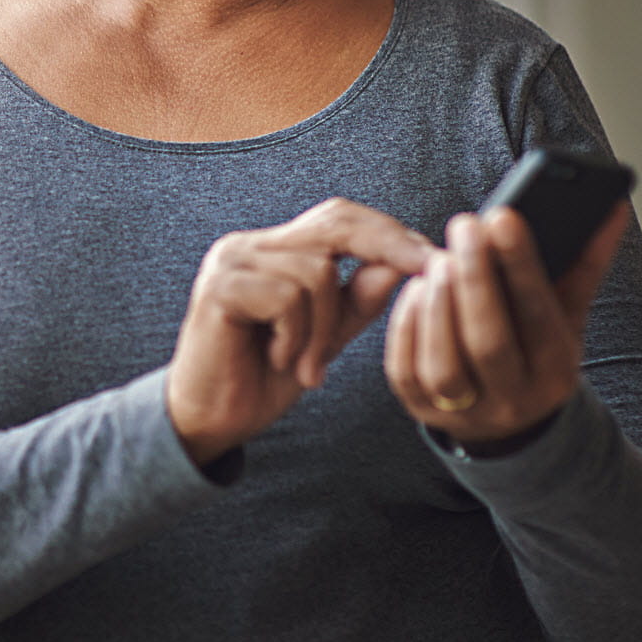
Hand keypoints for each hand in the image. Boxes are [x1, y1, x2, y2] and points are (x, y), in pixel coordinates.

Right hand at [167, 198, 432, 465]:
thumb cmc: (263, 379)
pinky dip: (296, 337)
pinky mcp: (220, 287)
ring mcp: (231, 261)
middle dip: (385, 248)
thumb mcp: (325, 338)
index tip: (434, 259)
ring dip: (324, 328)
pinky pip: (287, 298)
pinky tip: (279, 361)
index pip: (339, 218)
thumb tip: (405, 264)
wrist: (207, 422)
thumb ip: (357, 301)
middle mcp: (249, 244)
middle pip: (334, 223)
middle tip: (424, 274)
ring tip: (306, 366)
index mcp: (273, 249)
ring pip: (317, 270)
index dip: (389, 233)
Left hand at [384, 201, 630, 447]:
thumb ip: (585, 262)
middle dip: (476, 280)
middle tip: (464, 226)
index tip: (503, 217)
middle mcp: (513, 400)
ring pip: (445, 367)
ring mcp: (464, 412)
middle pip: (490, 343)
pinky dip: (407, 329)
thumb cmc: (537, 349)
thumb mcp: (567, 314)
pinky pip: (406, 372)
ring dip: (439, 308)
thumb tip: (612, 209)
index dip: (520, 266)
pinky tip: (414, 289)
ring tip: (437, 259)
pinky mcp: (420, 409)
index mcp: (556, 372)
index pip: (539, 317)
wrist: (511, 420)